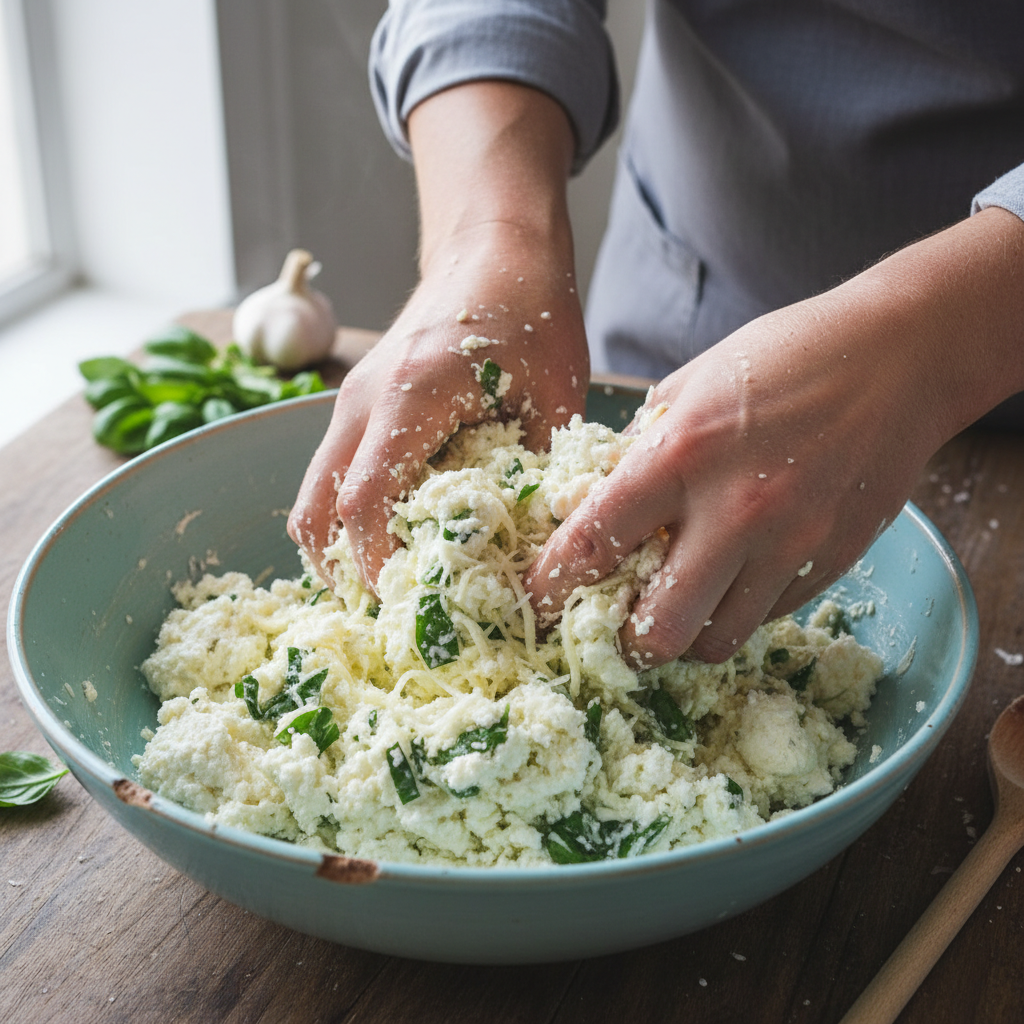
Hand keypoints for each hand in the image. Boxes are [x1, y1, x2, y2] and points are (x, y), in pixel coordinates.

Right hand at [288, 227, 587, 587]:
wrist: (493, 244)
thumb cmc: (532, 309)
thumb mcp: (557, 393)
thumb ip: (544, 471)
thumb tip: (543, 547)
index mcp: (411, 397)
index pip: (364, 502)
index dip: (376, 565)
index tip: (407, 605)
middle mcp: (364, 400)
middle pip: (315, 508)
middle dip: (342, 569)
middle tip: (390, 611)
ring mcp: (353, 399)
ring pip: (315, 491)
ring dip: (340, 544)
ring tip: (392, 584)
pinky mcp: (360, 402)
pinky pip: (333, 471)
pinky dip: (348, 514)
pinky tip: (396, 534)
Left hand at [525, 207, 1023, 664]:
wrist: (898, 357)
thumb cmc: (784, 356)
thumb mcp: (689, 383)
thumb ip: (641, 449)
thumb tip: (598, 500)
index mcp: (681, 453)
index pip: (596, 541)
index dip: (555, 582)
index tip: (539, 601)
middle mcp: (734, 510)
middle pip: (659, 628)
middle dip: (628, 641)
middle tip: (618, 628)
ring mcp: (790, 544)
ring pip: (718, 641)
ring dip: (687, 637)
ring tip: (679, 610)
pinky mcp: (831, 562)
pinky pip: (767, 619)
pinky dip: (738, 614)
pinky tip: (734, 581)